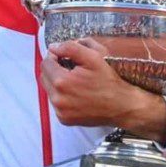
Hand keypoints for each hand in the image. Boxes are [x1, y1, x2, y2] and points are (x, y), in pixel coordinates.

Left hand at [41, 38, 165, 143]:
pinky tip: (76, 92)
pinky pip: (55, 102)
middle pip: (44, 76)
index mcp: (62, 82)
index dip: (54, 56)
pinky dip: (61, 95)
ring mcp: (60, 111)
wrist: (121, 107)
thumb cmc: (109, 81)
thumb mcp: (94, 57)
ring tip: (74, 79)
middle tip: (69, 66)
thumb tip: (53, 47)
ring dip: (56, 82)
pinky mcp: (64, 119)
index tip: (65, 56)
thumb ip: (70, 48)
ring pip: (49, 90)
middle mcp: (57, 99)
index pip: (45, 63)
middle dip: (53, 68)